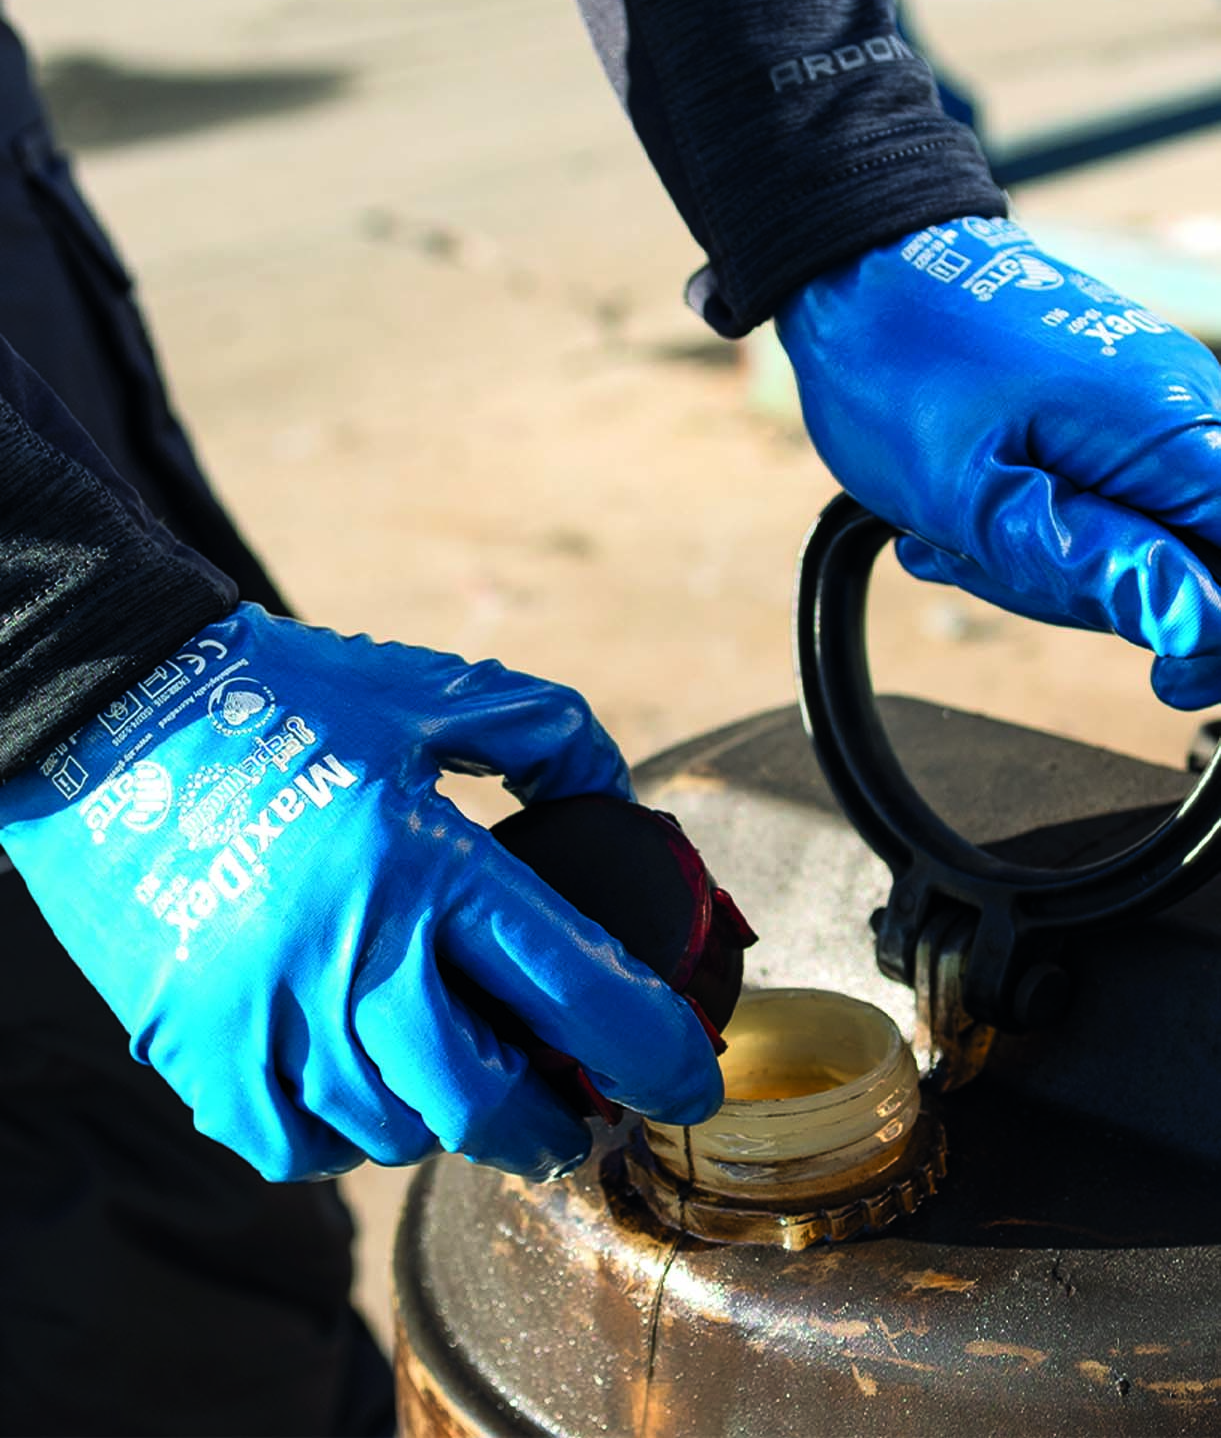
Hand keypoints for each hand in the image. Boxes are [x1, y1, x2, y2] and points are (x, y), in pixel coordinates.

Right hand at [0, 606, 722, 1179]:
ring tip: (463, 1089)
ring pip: (392, 1132)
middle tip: (574, 1119)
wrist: (116, 716)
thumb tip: (618, 799)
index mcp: (424, 862)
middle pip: (485, 1101)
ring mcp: (265, 1014)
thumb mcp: (433, 691)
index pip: (574, 989)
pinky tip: (363, 1088)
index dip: (652, 1054)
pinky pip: (296, 1144)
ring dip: (448, 1125)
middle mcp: (349, 953)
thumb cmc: (286, 698)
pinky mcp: (198, 1046)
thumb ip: (550, 736)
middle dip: (553, 1127)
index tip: (687, 1086)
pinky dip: (348, 1133)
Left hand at [776, 216, 1220, 708]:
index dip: (1219, 634)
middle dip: (1100, 596)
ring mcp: (1146, 414)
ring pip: (1141, 541)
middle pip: (1200, 561)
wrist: (861, 276)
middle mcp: (1181, 416)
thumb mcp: (974, 495)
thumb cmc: (902, 370)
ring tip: (959, 533)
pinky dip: (1036, 531)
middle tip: (994, 568)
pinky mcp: (1109, 417)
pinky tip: (962, 520)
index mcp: (1168, 433)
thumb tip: (1198, 625)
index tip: (1161, 676)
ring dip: (1049, 565)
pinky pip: (1103, 505)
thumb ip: (1085, 561)